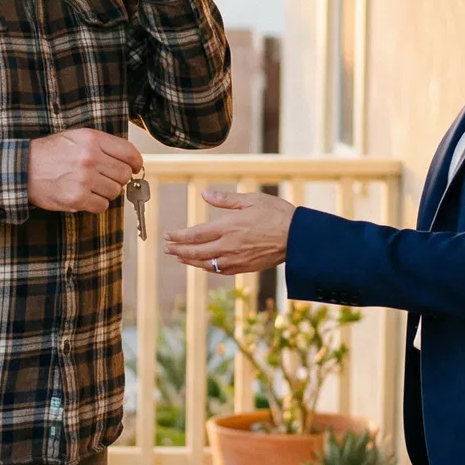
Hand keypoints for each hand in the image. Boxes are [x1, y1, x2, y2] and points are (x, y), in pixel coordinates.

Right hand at [29, 129, 142, 212]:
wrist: (23, 168)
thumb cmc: (49, 153)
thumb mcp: (76, 137)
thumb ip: (101, 145)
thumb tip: (127, 159)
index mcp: (93, 140)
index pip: (129, 152)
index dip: (136, 162)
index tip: (135, 167)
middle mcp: (91, 158)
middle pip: (124, 175)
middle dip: (118, 179)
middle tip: (105, 179)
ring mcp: (84, 180)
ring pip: (115, 192)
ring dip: (106, 192)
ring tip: (90, 186)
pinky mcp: (77, 198)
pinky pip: (102, 206)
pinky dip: (96, 204)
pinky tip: (84, 196)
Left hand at [164, 188, 294, 274]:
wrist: (298, 237)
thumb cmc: (276, 214)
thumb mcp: (251, 199)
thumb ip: (225, 199)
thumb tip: (204, 194)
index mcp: (228, 227)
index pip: (194, 235)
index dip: (178, 236)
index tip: (168, 235)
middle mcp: (228, 246)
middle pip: (195, 252)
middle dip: (178, 250)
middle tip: (167, 248)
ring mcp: (236, 259)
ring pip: (205, 264)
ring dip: (190, 261)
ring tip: (179, 258)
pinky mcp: (245, 268)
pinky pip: (220, 270)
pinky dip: (207, 268)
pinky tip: (203, 265)